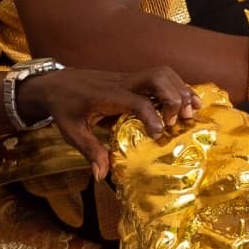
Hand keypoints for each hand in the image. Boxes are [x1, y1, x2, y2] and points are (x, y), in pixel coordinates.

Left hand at [19, 65, 200, 177]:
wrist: (56, 82)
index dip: (152, 116)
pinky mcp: (133, 79)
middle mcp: (122, 83)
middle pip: (156, 78)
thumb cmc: (64, 108)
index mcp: (107, 97)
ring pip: (162, 73)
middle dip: (173, 97)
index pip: (137, 101)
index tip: (159, 134)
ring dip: (180, 89)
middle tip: (179, 119)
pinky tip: (190, 101)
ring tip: (193, 111)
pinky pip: (161, 77)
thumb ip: (89, 150)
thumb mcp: (71, 132)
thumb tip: (101, 175)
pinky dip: (178, 86)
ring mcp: (128, 78)